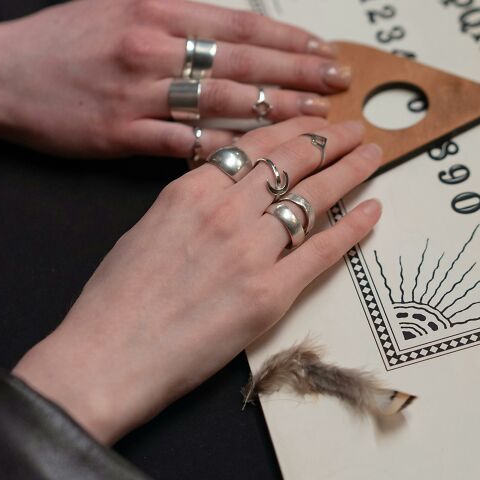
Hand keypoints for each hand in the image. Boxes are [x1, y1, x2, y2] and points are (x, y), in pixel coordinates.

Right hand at [0, 0, 350, 157]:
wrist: (0, 73)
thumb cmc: (62, 39)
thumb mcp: (120, 9)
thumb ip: (178, 22)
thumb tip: (238, 37)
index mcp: (156, 10)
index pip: (240, 24)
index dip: (288, 38)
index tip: (323, 48)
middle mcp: (152, 48)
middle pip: (243, 62)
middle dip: (298, 73)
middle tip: (340, 83)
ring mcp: (138, 94)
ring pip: (223, 105)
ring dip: (277, 112)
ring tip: (318, 119)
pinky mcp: (122, 135)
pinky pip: (187, 144)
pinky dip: (228, 151)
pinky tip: (264, 158)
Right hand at [14, 118, 381, 442]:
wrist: (107, 357)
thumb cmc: (115, 302)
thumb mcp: (146, 229)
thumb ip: (189, 205)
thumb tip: (222, 193)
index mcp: (190, 190)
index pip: (256, 145)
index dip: (293, 129)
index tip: (315, 121)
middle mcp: (225, 210)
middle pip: (292, 161)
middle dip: (331, 140)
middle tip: (357, 129)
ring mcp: (251, 251)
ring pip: (314, 197)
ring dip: (350, 171)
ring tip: (372, 155)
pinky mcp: (270, 293)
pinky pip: (323, 250)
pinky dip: (353, 227)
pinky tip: (373, 210)